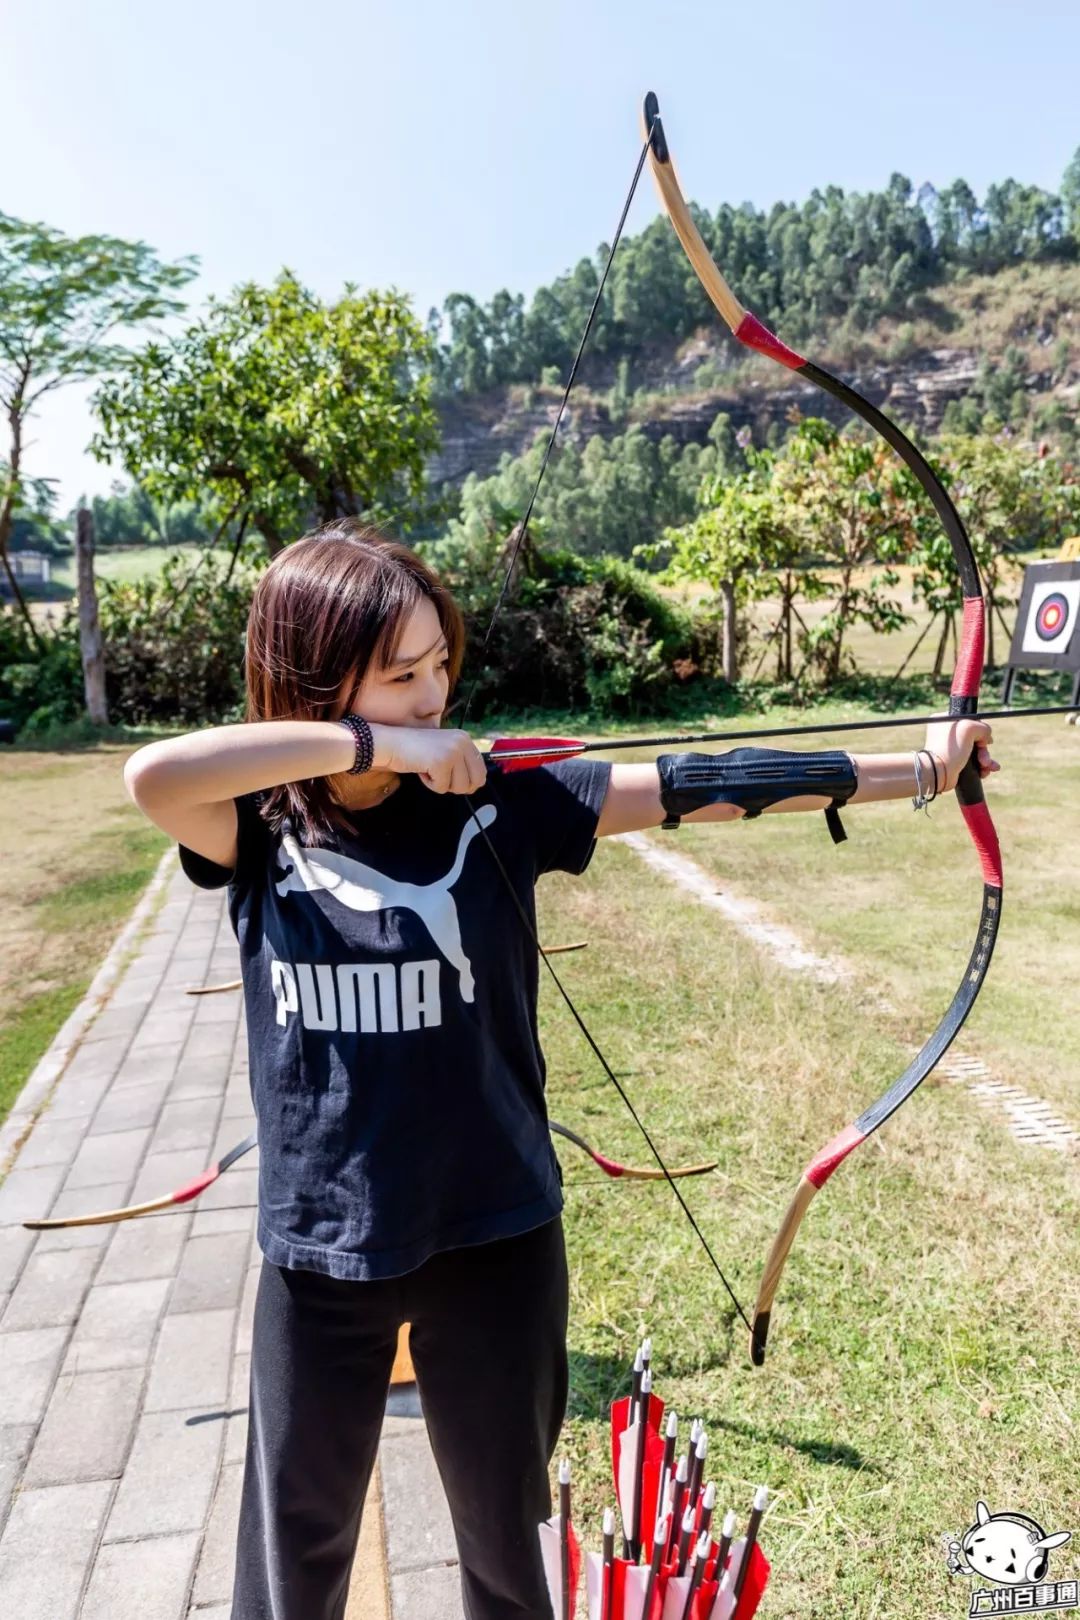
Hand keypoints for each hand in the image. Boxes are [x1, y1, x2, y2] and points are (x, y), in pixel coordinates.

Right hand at [370, 725, 487, 794]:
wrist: (391, 743)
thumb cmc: (415, 751)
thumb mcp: (444, 751)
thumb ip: (460, 762)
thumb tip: (475, 785)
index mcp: (465, 739)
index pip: (481, 770)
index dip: (468, 782)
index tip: (453, 780)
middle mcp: (463, 743)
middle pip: (475, 782)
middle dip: (457, 786)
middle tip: (441, 778)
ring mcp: (453, 752)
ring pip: (459, 787)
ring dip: (441, 784)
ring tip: (429, 769)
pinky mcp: (441, 762)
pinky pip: (442, 788)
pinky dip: (430, 784)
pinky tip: (422, 770)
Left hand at [922, 717, 999, 793]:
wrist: (938, 773)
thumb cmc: (950, 748)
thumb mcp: (969, 728)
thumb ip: (983, 727)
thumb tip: (986, 738)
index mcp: (945, 720)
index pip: (969, 720)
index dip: (980, 730)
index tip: (985, 739)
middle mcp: (946, 734)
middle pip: (974, 737)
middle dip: (984, 749)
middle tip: (984, 758)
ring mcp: (950, 749)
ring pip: (975, 751)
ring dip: (985, 759)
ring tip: (987, 767)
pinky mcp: (953, 762)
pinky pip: (972, 762)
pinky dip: (980, 766)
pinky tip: (985, 771)